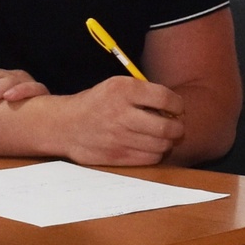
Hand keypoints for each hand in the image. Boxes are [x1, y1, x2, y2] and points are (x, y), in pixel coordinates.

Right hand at [42, 76, 185, 166]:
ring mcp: (118, 138)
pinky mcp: (117, 156)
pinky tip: (150, 145)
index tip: (177, 107)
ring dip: (168, 141)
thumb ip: (144, 93)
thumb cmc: (98, 104)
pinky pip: (150, 158)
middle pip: (166, 127)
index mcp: (122, 90)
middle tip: (175, 125)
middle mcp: (121, 114)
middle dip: (178, 127)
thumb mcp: (117, 86)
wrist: (67, 126)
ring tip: (162, 135)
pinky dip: (156, 152)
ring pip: (161, 145)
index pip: (165, 98)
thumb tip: (176, 107)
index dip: (178, 105)